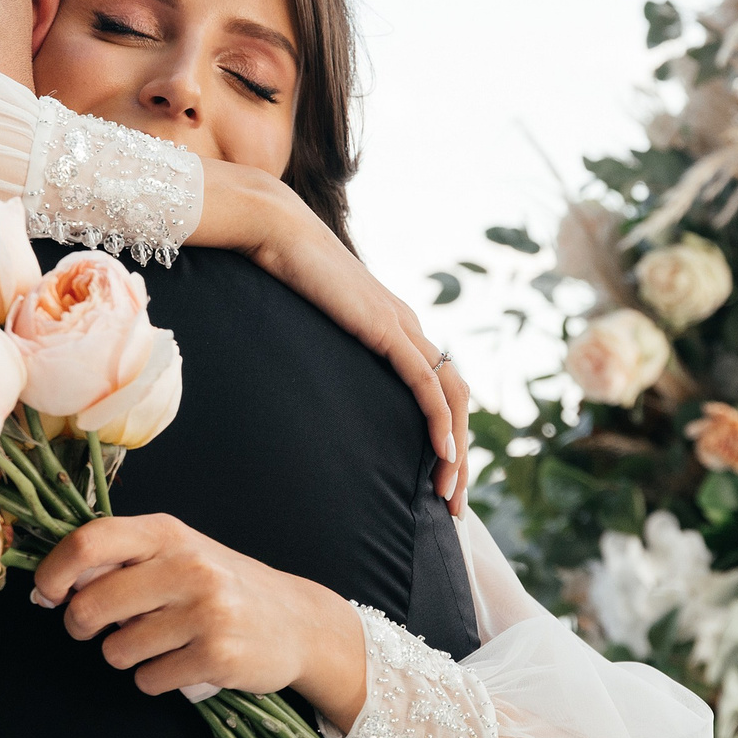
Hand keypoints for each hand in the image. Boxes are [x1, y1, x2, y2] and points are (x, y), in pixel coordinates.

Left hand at [33, 514, 368, 727]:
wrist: (297, 621)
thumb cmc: (222, 586)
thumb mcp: (179, 553)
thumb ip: (123, 560)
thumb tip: (53, 584)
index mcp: (169, 533)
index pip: (90, 540)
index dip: (54, 571)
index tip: (48, 593)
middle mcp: (188, 567)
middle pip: (91, 605)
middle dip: (81, 626)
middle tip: (98, 628)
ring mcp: (206, 612)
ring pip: (117, 651)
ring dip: (127, 655)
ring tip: (160, 642)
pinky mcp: (218, 656)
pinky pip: (149, 680)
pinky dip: (157, 678)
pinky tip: (183, 662)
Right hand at [197, 161, 471, 509]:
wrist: (277, 232)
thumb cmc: (284, 277)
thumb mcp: (312, 329)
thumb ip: (325, 355)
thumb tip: (308, 392)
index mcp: (396, 331)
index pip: (438, 392)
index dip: (444, 437)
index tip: (437, 482)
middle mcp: (410, 330)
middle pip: (456, 402)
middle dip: (459, 458)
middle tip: (453, 505)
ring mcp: (403, 328)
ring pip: (451, 398)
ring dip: (456, 450)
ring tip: (450, 493)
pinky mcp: (388, 330)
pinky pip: (427, 383)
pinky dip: (439, 421)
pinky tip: (443, 455)